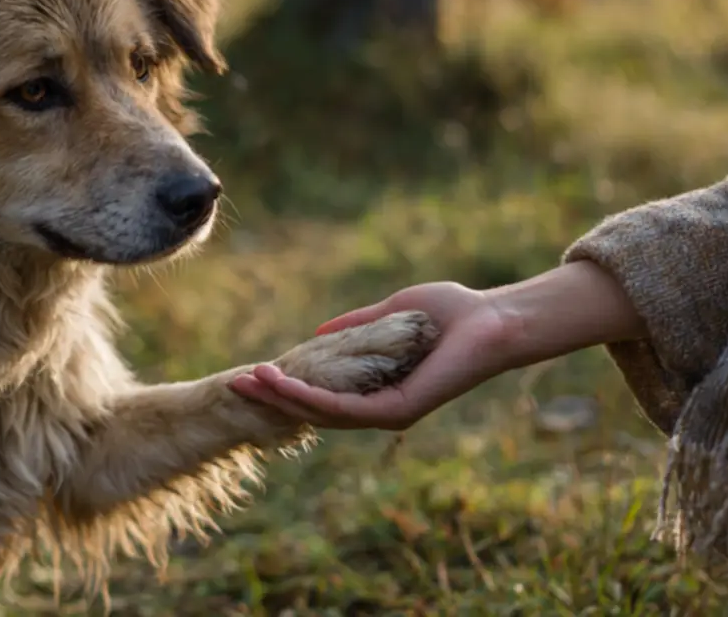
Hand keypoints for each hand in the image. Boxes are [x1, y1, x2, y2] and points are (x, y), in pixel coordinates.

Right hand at [229, 282, 512, 430]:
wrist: (494, 322)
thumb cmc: (453, 314)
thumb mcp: (391, 315)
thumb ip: (356, 327)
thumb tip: (319, 334)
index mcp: (378, 390)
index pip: (322, 395)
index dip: (286, 386)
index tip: (253, 374)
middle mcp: (380, 409)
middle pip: (312, 411)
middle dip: (271, 398)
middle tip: (233, 385)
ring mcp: (388, 414)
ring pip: (320, 413)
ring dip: (281, 398)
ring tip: (248, 381)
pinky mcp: (396, 412)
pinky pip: (340, 408)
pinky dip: (306, 396)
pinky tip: (280, 381)